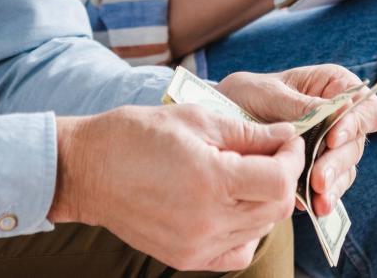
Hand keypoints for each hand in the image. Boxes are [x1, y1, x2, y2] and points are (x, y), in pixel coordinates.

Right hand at [50, 106, 302, 271]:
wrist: (86, 170)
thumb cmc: (134, 135)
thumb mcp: (193, 119)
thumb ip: (246, 132)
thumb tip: (285, 135)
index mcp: (211, 181)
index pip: (279, 180)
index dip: (291, 157)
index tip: (285, 140)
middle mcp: (208, 221)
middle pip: (275, 208)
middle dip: (281, 176)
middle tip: (269, 153)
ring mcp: (197, 245)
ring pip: (260, 230)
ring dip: (263, 201)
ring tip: (244, 174)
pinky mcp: (186, 258)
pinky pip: (237, 252)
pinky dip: (245, 231)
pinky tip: (229, 206)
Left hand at [217, 65, 376, 216]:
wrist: (219, 122)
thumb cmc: (244, 95)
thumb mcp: (265, 93)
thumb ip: (298, 103)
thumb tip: (333, 111)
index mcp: (331, 87)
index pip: (363, 105)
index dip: (354, 122)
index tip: (332, 138)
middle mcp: (337, 118)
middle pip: (355, 141)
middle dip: (338, 161)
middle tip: (319, 179)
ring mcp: (328, 146)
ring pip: (345, 167)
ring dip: (333, 184)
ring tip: (317, 198)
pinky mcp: (317, 169)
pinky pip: (329, 185)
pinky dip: (323, 196)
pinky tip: (313, 207)